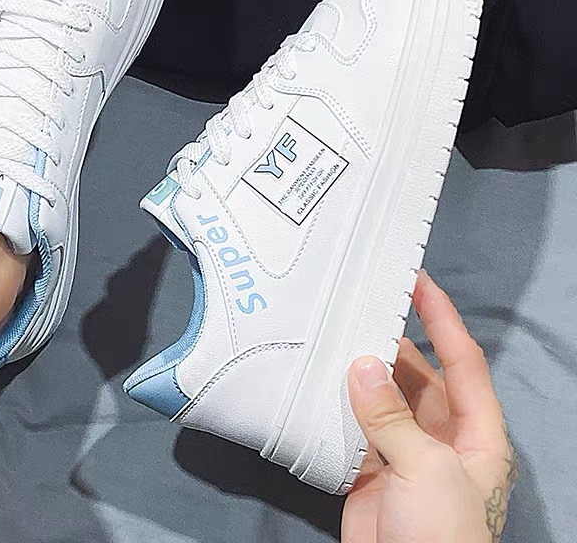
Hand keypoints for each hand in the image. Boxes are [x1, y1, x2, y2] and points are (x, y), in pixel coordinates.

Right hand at [343, 271, 517, 542]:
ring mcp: (406, 453)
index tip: (417, 280)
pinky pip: (356, 425)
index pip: (464, 361)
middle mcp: (443, 436)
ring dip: (361, 372)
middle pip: (418, 375)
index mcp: (477, 433)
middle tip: (359, 305)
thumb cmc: (442, 532)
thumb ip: (392, 415)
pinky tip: (319, 379)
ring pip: (383, 398)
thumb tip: (360, 364)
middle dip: (392, 342)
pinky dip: (339, 403)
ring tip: (334, 334)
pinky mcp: (373, 469)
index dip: (443, 318)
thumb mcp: (428, 470)